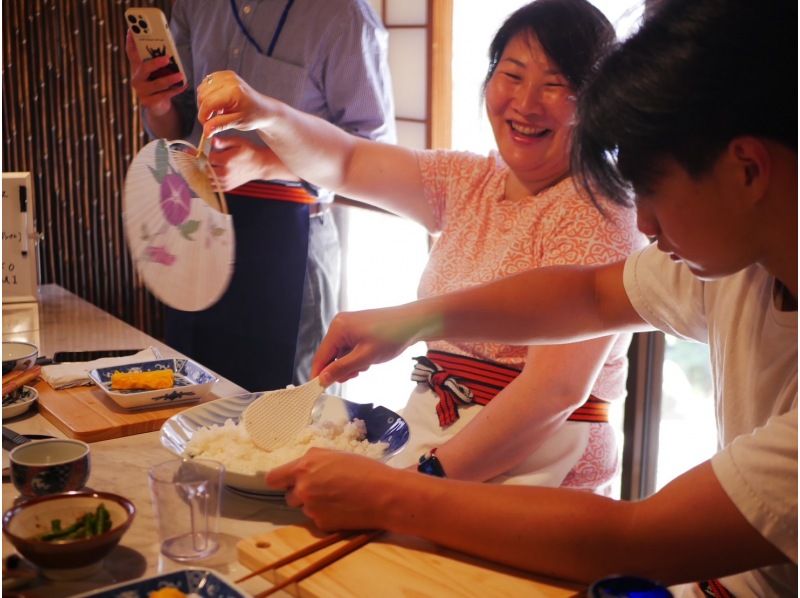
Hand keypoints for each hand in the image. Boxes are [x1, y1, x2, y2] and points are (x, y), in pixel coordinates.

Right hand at [124, 30, 185, 115]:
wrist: (158, 106)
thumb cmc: (159, 84)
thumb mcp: (157, 72)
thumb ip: (158, 61)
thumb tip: (169, 51)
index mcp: (137, 68)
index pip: (131, 53)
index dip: (131, 42)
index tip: (131, 30)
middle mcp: (136, 78)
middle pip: (143, 68)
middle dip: (155, 63)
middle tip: (167, 58)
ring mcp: (141, 91)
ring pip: (157, 84)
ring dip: (170, 79)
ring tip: (181, 75)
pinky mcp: (148, 102)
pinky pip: (164, 95)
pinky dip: (176, 90)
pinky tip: (184, 85)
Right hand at [196, 70, 275, 138]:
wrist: (263, 109)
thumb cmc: (254, 115)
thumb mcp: (237, 123)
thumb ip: (220, 125)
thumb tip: (206, 131)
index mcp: (233, 91)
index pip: (208, 103)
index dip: (203, 116)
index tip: (205, 124)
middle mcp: (229, 80)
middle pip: (202, 95)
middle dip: (204, 109)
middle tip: (212, 119)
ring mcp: (226, 76)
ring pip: (202, 89)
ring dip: (205, 102)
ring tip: (217, 111)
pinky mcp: (224, 75)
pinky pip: (206, 84)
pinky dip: (208, 94)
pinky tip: (217, 103)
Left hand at [207, 136, 296, 190]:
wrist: (260, 166)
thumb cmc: (249, 152)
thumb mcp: (238, 142)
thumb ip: (224, 141)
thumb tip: (213, 140)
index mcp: (226, 161)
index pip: (210, 157)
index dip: (213, 153)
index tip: (219, 152)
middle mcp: (224, 173)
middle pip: (207, 168)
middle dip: (210, 163)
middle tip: (219, 159)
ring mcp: (225, 182)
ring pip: (208, 178)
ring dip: (210, 172)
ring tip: (219, 166)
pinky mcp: (227, 187)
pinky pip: (213, 186)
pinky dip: (212, 181)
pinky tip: (218, 174)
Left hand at [266, 448, 394, 531]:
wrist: (383, 494)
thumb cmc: (364, 469)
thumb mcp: (334, 455)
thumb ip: (312, 461)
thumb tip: (300, 469)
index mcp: (304, 467)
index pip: (273, 478)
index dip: (280, 481)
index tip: (286, 482)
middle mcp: (303, 488)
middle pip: (289, 495)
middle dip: (301, 493)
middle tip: (322, 489)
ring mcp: (310, 508)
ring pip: (304, 508)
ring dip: (314, 504)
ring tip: (337, 498)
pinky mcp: (321, 524)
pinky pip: (317, 519)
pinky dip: (326, 515)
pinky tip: (343, 509)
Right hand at [311, 307, 421, 385]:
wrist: (413, 323)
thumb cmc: (391, 337)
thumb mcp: (364, 357)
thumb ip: (341, 369)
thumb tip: (321, 379)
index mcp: (338, 328)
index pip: (320, 356)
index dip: (319, 374)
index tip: (319, 391)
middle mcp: (340, 325)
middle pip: (330, 356)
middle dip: (342, 369)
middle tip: (357, 373)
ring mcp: (349, 327)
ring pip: (341, 355)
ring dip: (351, 364)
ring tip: (367, 363)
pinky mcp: (358, 330)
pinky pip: (350, 349)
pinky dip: (357, 358)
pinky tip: (370, 358)